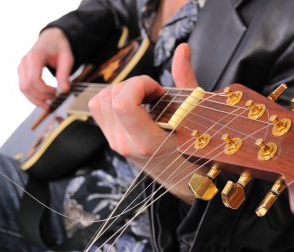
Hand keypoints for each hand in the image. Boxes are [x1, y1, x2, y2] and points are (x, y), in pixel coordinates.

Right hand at [18, 28, 73, 108]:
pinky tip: (44, 99)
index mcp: (35, 57)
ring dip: (35, 99)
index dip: (44, 90)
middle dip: (40, 97)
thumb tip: (65, 90)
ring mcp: (21, 67)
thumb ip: (64, 74)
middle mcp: (25, 62)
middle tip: (54, 99)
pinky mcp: (22, 71)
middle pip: (26, 86)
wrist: (52, 38)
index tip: (56, 93)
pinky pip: (24, 86)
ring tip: (49, 103)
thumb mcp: (67, 58)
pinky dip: (33, 95)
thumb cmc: (60, 47)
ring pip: (22, 88)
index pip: (34, 80)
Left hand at [89, 43, 201, 202]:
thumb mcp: (194, 117)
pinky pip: (99, 110)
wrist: (183, 180)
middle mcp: (124, 143)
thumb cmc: (193, 152)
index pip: (122, 104)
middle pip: (109, 97)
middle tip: (153, 94)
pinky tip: (135, 104)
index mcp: (146, 142)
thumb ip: (185, 80)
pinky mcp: (112, 140)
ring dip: (121, 90)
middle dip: (132, 84)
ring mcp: (115, 143)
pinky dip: (114, 99)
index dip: (138, 85)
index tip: (157, 90)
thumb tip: (182, 48)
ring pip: (99, 101)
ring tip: (143, 98)